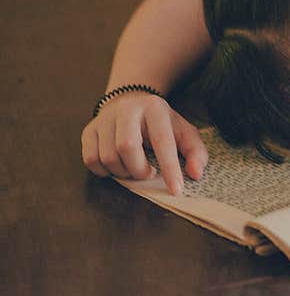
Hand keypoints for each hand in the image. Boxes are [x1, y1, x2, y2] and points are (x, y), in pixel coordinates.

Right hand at [81, 93, 207, 194]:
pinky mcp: (89, 130)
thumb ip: (195, 153)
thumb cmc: (162, 125)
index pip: (162, 141)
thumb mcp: (184, 132)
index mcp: (154, 107)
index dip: (170, 168)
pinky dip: (105, 171)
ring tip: (134, 167)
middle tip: (148, 174)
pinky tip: (118, 165)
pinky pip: (91, 160)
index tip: (176, 190)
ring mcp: (104, 119)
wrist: (131, 104)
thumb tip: (195, 174)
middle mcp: (127, 109)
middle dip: (139, 170)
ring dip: (123, 172)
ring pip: (108, 157)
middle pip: (126, 148)